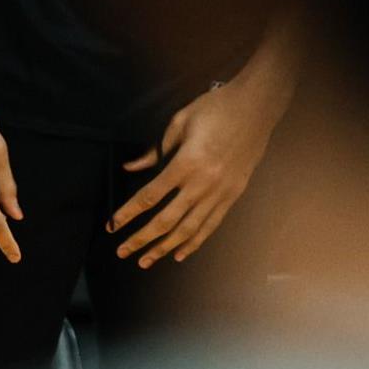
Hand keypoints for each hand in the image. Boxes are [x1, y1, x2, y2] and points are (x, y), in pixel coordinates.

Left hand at [108, 78, 276, 269]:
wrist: (256, 107)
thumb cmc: (214, 108)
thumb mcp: (179, 122)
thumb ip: (155, 151)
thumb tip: (130, 168)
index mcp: (186, 162)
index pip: (150, 196)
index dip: (128, 213)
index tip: (112, 226)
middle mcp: (203, 184)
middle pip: (166, 220)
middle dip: (141, 239)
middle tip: (122, 252)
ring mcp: (221, 193)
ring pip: (188, 229)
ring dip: (164, 248)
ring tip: (145, 261)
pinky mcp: (233, 195)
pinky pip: (210, 225)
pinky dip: (194, 242)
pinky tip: (179, 254)